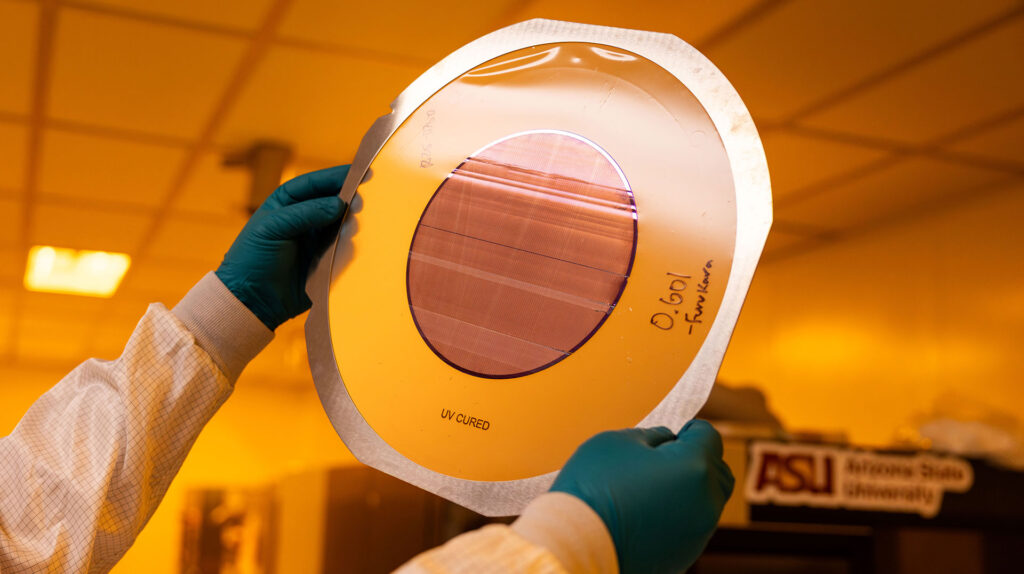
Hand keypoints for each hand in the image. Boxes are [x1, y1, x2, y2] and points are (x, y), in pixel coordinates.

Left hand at [216, 165, 348, 329]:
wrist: (252, 302)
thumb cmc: (252, 258)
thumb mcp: (272, 229)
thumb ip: (305, 213)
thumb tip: (339, 204)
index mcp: (289, 201)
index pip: (317, 183)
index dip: (338, 177)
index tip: (362, 174)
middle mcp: (307, 217)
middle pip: (335, 201)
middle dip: (351, 200)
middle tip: (366, 201)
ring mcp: (319, 239)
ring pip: (344, 224)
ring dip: (354, 223)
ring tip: (362, 223)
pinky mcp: (329, 261)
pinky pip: (346, 249)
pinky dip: (354, 245)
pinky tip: (359, 243)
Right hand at [550, 420, 733, 573]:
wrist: (575, 543)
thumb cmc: (593, 488)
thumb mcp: (619, 441)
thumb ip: (652, 436)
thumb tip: (665, 442)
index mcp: (694, 469)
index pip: (709, 437)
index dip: (691, 429)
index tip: (678, 431)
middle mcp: (705, 503)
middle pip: (718, 472)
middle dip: (699, 459)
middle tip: (669, 456)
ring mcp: (696, 534)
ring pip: (706, 502)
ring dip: (689, 488)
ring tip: (654, 486)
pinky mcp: (683, 557)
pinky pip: (690, 527)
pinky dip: (678, 514)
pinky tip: (649, 511)